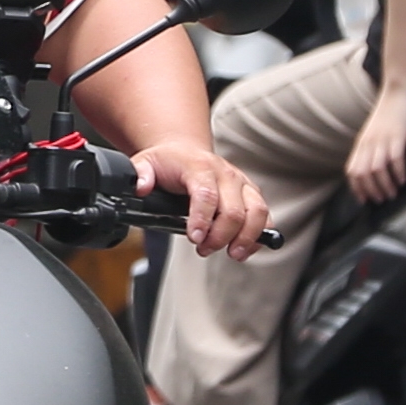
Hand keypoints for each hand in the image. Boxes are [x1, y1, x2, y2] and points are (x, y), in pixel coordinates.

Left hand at [125, 134, 267, 258]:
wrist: (185, 150)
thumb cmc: (167, 161)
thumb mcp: (145, 162)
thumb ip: (140, 173)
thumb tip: (140, 187)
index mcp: (201, 167)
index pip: (206, 195)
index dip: (202, 219)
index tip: (194, 238)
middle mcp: (226, 174)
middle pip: (234, 209)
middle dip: (221, 236)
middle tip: (204, 249)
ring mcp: (242, 183)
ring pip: (257, 212)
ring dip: (247, 238)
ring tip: (233, 254)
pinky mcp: (252, 194)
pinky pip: (264, 216)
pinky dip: (260, 234)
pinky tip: (246, 248)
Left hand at [346, 81, 405, 204]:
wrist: (397, 91)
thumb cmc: (388, 112)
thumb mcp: (374, 132)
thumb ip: (371, 147)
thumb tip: (372, 166)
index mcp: (361, 143)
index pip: (352, 170)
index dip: (356, 187)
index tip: (364, 199)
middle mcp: (368, 143)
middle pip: (362, 173)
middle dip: (371, 190)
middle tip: (381, 200)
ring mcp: (382, 139)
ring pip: (377, 169)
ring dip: (384, 185)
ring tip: (392, 194)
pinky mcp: (396, 136)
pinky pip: (395, 159)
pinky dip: (398, 172)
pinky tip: (403, 180)